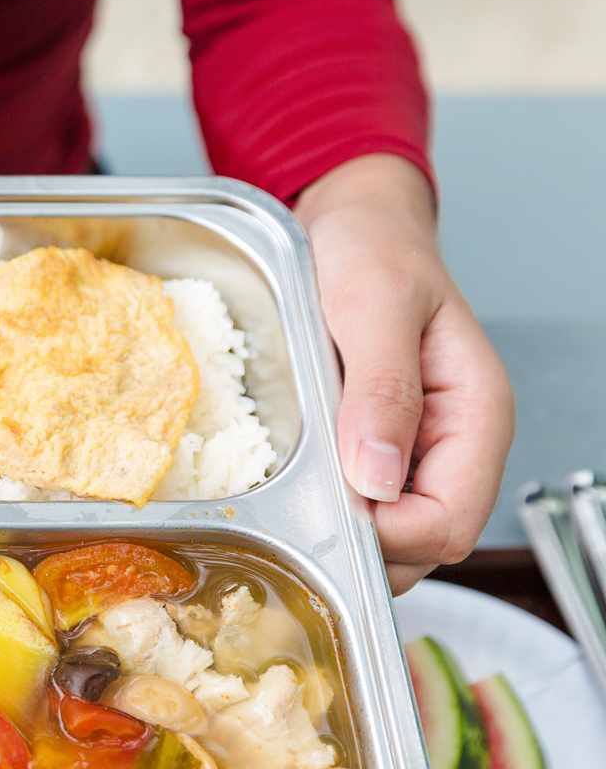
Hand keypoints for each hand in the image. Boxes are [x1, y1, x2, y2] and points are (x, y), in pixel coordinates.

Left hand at [296, 154, 513, 593]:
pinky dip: (329, 508)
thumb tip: (374, 478)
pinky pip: (361, 506)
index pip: (449, 522)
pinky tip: (297, 478)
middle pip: (422, 545)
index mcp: (474, 415)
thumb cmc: (373, 249)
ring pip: (390, 537)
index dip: (389, 534)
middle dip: (363, 543)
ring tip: (295, 487)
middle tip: (299, 503)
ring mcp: (415, 451)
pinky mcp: (377, 448)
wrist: (350, 223)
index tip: (330, 509)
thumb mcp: (373, 305)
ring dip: (343, 531)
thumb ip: (382, 390)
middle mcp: (453, 444)